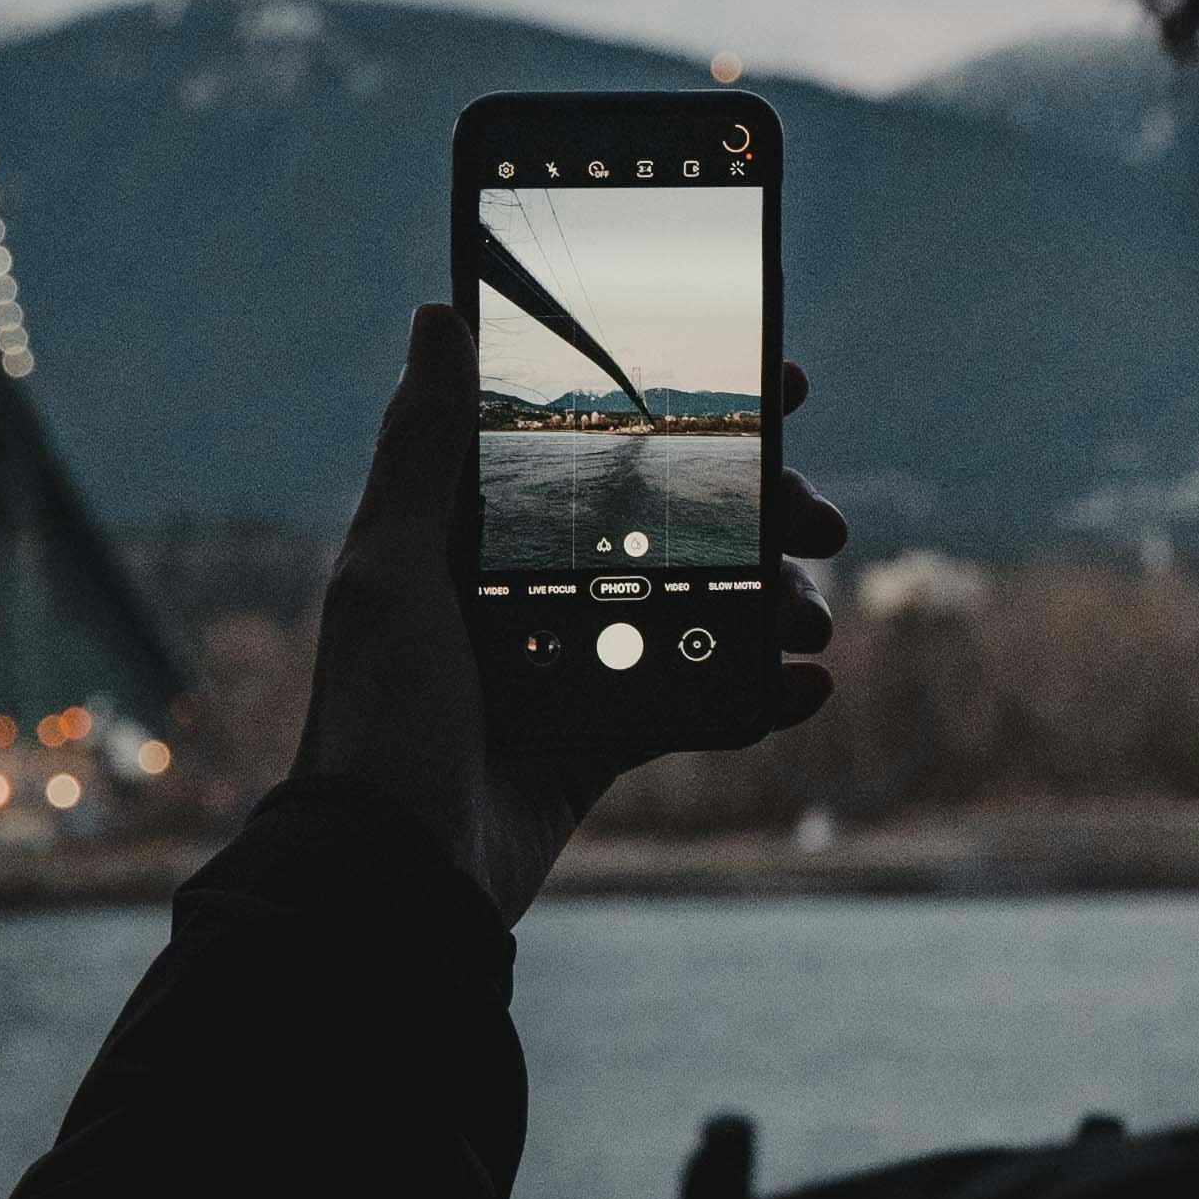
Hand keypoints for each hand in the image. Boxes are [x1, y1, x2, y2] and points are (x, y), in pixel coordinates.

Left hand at [296, 301, 843, 922]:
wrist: (392, 881)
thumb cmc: (378, 716)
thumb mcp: (390, 569)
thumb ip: (422, 448)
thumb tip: (438, 317)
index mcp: (475, 534)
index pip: (592, 442)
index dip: (685, 409)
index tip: (777, 386)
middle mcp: (526, 588)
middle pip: (667, 521)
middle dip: (756, 512)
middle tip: (820, 520)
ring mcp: (569, 664)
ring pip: (697, 606)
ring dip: (770, 602)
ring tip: (812, 621)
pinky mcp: (597, 741)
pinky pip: (697, 702)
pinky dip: (759, 693)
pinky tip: (806, 687)